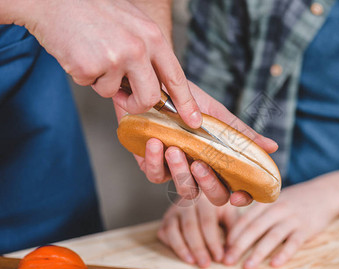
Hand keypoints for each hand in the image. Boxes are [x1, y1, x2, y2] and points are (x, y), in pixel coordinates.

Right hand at [14, 0, 200, 126]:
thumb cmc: (95, 10)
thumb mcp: (134, 24)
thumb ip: (148, 52)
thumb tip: (157, 85)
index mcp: (153, 37)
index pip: (176, 77)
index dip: (186, 103)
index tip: (193, 121)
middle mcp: (138, 48)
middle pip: (149, 98)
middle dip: (136, 104)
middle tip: (124, 96)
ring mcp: (114, 58)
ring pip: (115, 94)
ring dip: (103, 82)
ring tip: (94, 55)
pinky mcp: (89, 67)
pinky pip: (91, 86)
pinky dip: (83, 76)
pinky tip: (79, 53)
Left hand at [114, 81, 277, 206]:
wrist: (155, 87)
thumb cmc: (189, 102)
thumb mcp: (218, 116)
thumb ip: (241, 134)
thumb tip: (272, 147)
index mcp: (221, 162)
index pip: (237, 189)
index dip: (242, 199)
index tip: (239, 195)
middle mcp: (203, 171)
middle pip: (214, 197)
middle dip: (209, 185)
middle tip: (200, 165)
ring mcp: (179, 171)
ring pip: (185, 190)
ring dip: (180, 172)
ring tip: (174, 149)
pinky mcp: (154, 167)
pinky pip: (156, 176)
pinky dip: (155, 161)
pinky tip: (155, 143)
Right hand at [157, 193, 238, 267]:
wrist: (202, 192)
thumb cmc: (218, 206)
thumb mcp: (229, 213)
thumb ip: (232, 231)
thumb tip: (230, 256)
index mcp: (205, 199)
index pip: (207, 222)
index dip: (213, 242)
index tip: (219, 258)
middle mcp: (187, 203)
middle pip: (190, 227)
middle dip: (198, 248)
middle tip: (205, 265)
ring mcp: (174, 210)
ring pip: (173, 230)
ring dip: (181, 248)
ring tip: (192, 262)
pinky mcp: (166, 218)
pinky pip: (164, 233)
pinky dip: (170, 245)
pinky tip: (182, 255)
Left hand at [223, 178, 338, 268]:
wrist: (324, 193)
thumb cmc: (294, 200)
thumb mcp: (274, 199)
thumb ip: (257, 212)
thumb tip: (236, 230)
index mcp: (267, 202)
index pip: (245, 219)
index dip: (233, 234)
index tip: (223, 248)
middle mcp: (278, 209)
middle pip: (255, 228)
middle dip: (239, 246)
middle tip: (227, 260)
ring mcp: (293, 218)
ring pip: (272, 236)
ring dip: (258, 253)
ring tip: (247, 267)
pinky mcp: (307, 228)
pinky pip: (294, 242)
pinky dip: (284, 253)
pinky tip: (275, 264)